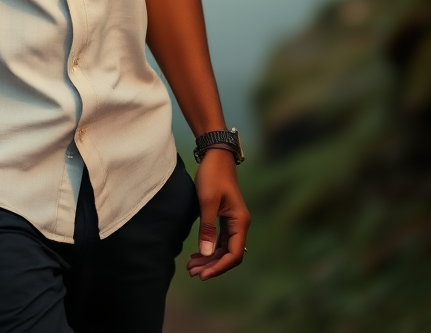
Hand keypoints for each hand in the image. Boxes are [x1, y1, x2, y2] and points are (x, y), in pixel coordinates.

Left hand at [186, 147, 249, 280]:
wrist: (215, 155)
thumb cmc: (213, 175)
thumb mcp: (207, 201)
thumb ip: (208, 228)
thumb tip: (207, 254)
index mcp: (240, 222)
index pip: (233, 255)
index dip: (218, 267)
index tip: (202, 275)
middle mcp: (239, 224)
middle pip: (228, 255)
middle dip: (211, 266)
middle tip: (191, 272)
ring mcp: (233, 221)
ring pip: (223, 248)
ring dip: (209, 259)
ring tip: (191, 266)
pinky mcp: (225, 217)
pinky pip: (220, 240)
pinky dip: (209, 248)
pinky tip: (197, 253)